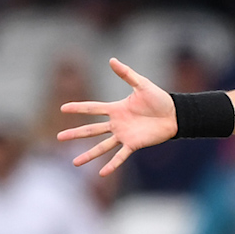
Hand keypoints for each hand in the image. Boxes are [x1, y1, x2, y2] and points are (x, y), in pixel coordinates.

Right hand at [56, 58, 176, 175]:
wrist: (175, 115)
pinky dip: (112, 164)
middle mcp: (117, 123)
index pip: (93, 108)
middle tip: (59, 137)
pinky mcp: (134, 144)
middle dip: (75, 133)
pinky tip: (102, 173)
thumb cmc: (160, 99)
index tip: (62, 108)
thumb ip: (126, 74)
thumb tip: (112, 60)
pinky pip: (121, 156)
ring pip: (102, 146)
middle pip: (92, 129)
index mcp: (116, 109)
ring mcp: (124, 135)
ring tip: (74, 163)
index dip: (78, 108)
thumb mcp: (142, 84)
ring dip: (88, 155)